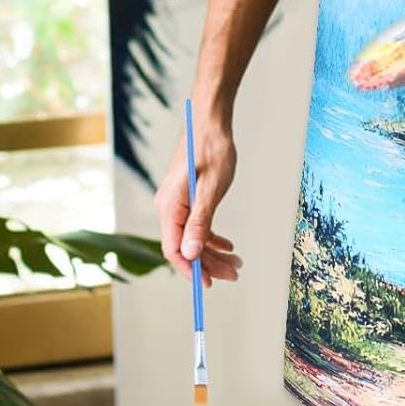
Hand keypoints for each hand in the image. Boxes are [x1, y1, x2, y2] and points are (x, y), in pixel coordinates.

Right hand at [154, 110, 243, 288]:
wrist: (210, 122)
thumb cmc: (211, 149)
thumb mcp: (210, 188)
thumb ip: (200, 221)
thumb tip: (191, 253)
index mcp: (170, 206)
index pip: (174, 249)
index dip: (190, 269)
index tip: (207, 283)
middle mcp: (169, 207)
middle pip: (185, 246)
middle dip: (208, 263)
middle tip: (232, 274)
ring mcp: (177, 203)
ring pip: (193, 238)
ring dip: (213, 252)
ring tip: (235, 263)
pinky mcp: (186, 198)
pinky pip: (196, 225)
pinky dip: (211, 237)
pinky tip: (227, 245)